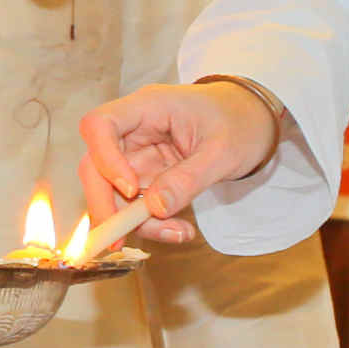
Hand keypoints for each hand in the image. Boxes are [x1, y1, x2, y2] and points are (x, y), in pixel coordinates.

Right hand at [76, 80, 278, 247]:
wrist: (253, 121)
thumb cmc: (239, 122)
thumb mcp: (223, 152)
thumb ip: (188, 179)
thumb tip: (155, 208)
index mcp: (148, 107)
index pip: (100, 125)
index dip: (104, 159)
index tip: (131, 190)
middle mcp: (134, 130)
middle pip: (95, 165)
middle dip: (106, 205)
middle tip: (120, 240)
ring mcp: (137, 153)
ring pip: (112, 192)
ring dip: (135, 222)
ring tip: (178, 233)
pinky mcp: (146, 174)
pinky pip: (134, 204)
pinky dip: (151, 223)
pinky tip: (178, 230)